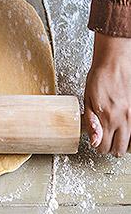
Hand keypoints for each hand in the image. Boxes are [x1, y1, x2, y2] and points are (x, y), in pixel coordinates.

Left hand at [84, 32, 130, 156]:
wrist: (114, 64)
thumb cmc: (98, 80)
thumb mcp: (87, 102)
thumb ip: (91, 124)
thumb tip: (94, 142)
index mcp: (107, 119)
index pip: (103, 147)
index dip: (97, 146)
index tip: (95, 141)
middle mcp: (123, 120)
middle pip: (119, 149)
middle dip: (110, 148)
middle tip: (104, 141)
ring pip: (130, 143)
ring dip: (121, 143)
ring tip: (114, 135)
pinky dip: (130, 134)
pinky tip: (123, 128)